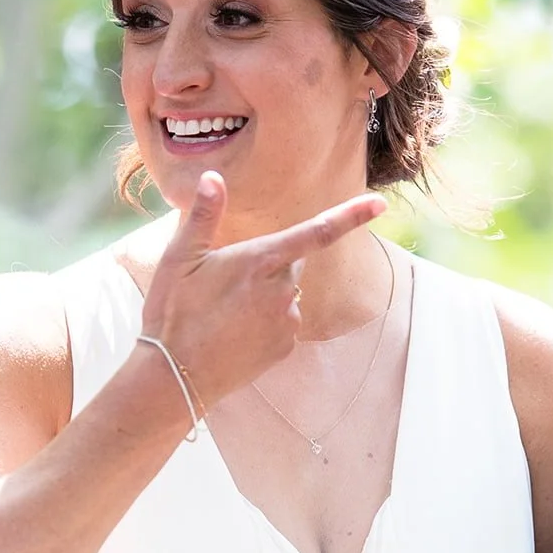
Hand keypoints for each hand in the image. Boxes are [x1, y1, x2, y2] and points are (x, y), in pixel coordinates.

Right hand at [136, 171, 387, 407]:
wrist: (176, 375)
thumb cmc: (173, 312)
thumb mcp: (179, 258)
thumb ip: (204, 215)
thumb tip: (213, 177)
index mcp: (261, 261)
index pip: (317, 233)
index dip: (351, 216)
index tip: (379, 205)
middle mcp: (283, 290)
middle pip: (290, 263)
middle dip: (268, 264)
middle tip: (226, 281)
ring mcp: (287, 321)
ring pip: (285, 295)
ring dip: (264, 296)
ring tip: (223, 312)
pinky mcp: (285, 347)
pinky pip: (281, 323)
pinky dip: (264, 322)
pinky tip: (234, 332)